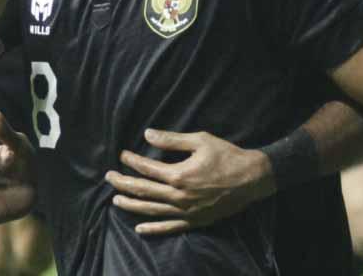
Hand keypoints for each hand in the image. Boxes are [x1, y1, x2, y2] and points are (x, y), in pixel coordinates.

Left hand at [105, 129, 275, 235]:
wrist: (252, 178)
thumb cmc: (227, 156)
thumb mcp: (200, 141)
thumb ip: (172, 140)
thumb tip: (147, 134)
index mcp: (179, 175)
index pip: (146, 169)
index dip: (132, 161)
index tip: (123, 155)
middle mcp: (179, 196)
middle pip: (143, 191)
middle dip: (123, 183)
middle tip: (109, 177)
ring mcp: (186, 211)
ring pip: (151, 210)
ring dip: (131, 205)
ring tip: (116, 199)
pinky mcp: (195, 221)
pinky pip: (169, 227)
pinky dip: (153, 229)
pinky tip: (139, 228)